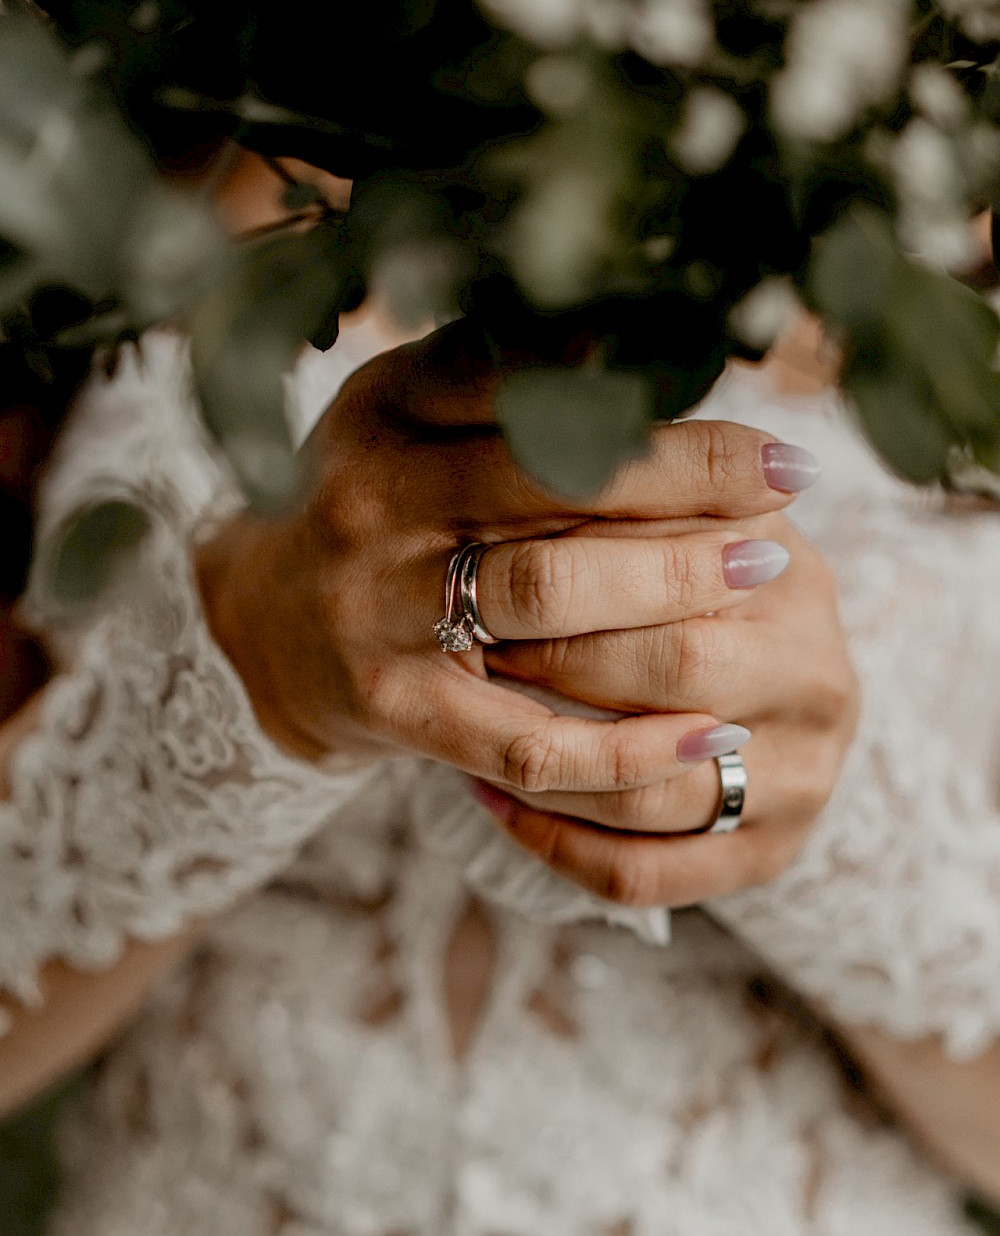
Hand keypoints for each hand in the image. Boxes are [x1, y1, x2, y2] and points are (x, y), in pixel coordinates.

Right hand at [196, 324, 816, 804]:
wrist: (253, 624)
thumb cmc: (370, 498)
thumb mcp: (404, 411)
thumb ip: (496, 370)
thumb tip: (634, 325)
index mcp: (386, 408)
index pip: (518, 370)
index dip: (642, 378)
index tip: (734, 384)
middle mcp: (372, 498)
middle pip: (551, 476)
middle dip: (687, 476)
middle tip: (790, 478)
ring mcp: (378, 609)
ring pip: (549, 595)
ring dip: (673, 583)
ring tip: (767, 570)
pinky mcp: (393, 707)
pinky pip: (526, 737)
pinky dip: (624, 745)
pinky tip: (706, 732)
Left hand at [472, 511, 858, 907]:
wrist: (775, 684)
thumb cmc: (690, 579)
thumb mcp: (682, 514)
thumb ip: (629, 479)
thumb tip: (546, 415)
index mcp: (794, 578)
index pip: (687, 568)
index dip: (579, 562)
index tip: (489, 545)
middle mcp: (818, 679)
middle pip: (676, 672)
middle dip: (558, 656)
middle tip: (469, 635)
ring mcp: (802, 778)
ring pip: (651, 790)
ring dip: (548, 757)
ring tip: (467, 720)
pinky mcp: (769, 855)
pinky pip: (644, 872)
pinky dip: (555, 842)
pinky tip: (491, 797)